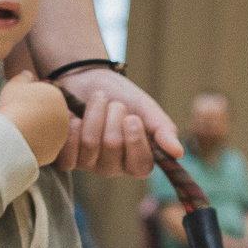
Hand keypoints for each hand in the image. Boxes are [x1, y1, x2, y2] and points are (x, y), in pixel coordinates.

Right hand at [0, 69, 73, 165]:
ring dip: (36, 131)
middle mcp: (64, 116)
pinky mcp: (54, 152)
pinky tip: (22, 142)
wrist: (13, 136)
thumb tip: (27, 74)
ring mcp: (61, 136)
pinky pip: (42, 147)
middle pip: (49, 115)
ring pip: (47, 132)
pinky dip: (33, 145)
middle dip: (36, 115)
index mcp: (57, 96)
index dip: (32, 100)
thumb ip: (23, 77)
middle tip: (20, 117)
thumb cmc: (14, 107)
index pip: (46, 97)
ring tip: (20, 129)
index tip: (20, 103)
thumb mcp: (16, 85)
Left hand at [53, 66, 181, 176]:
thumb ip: (163, 129)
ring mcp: (90, 165)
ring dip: (93, 113)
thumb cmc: (121, 95)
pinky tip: (75, 119)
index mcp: (138, 160)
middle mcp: (115, 168)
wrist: (88, 79)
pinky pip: (69, 154)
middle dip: (112, 115)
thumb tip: (179, 153)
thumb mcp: (146, 108)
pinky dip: (72, 129)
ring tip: (96, 102)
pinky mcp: (69, 160)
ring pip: (90, 143)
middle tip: (113, 104)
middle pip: (112, 146)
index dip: (135, 139)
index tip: (132, 117)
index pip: (141, 165)